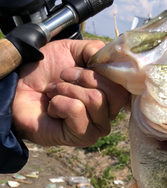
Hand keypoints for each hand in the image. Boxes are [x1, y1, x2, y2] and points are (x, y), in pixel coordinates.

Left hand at [12, 39, 129, 147]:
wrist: (19, 87)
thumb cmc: (46, 71)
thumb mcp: (74, 50)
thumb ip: (97, 51)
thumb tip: (113, 60)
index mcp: (111, 95)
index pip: (125, 85)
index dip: (104, 71)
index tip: (83, 65)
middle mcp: (109, 113)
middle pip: (114, 93)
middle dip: (83, 78)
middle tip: (63, 79)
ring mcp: (97, 128)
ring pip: (96, 100)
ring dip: (67, 90)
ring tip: (55, 93)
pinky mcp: (82, 137)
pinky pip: (77, 110)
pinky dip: (59, 103)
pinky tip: (53, 108)